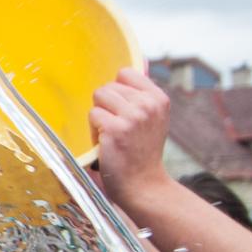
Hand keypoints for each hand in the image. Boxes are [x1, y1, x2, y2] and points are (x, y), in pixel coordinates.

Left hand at [90, 67, 174, 212]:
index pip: (125, 73)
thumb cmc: (142, 152)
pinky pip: (93, 115)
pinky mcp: (116, 129)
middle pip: (107, 87)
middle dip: (106, 108)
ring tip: (112, 136)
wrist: (144, 185)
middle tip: (118, 131)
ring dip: (99, 118)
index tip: (123, 112)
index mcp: (158, 98)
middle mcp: (148, 104)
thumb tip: (131, 66)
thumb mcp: (151, 118)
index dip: (117, 93)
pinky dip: (94, 131)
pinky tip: (106, 145)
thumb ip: (141, 94)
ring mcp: (133, 116)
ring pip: (98, 98)